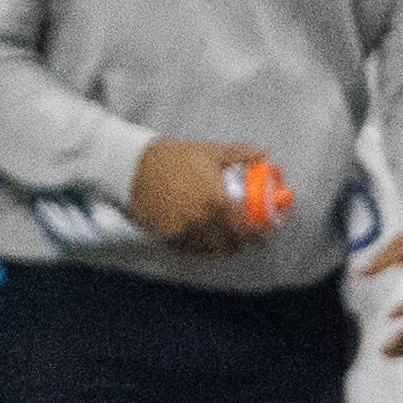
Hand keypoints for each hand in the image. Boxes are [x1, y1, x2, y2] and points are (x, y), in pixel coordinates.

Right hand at [128, 137, 269, 257]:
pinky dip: (202, 248)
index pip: (245, 228)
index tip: (265, 236)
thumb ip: (240, 154)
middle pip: (229, 244)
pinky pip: (190, 249)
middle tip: (247, 239)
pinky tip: (207, 240)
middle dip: (241, 243)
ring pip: (210, 250)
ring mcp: (182, 231)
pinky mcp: (166, 236)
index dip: (259, 236)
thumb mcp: (211, 152)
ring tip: (228, 240)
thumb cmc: (177, 157)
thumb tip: (264, 154)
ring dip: (222, 247)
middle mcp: (200, 220)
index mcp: (215, 201)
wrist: (136, 165)